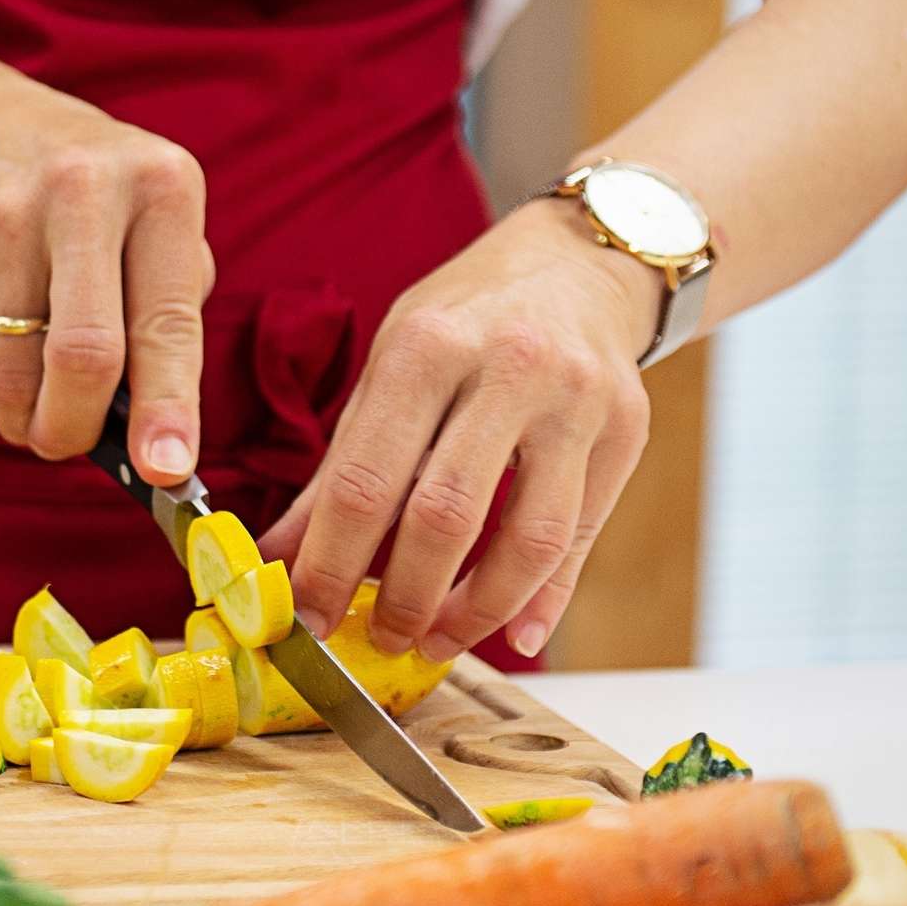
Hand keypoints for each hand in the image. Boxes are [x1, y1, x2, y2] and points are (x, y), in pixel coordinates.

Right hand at [0, 81, 213, 482]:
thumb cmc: (101, 207)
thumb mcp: (158, 225)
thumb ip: (165, 319)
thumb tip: (151, 440)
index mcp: (163, 188)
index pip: (167, 322)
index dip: (168, 406)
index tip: (168, 469)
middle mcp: (84, 191)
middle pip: (81, 354)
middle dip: (75, 429)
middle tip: (70, 447)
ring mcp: (5, 211)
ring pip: (11, 368)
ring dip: (23, 413)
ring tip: (35, 402)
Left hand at [263, 200, 657, 661]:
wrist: (577, 264)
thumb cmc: (466, 320)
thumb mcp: (392, 366)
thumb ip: (340, 467)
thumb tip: (278, 558)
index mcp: (428, 348)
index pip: (367, 480)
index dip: (331, 563)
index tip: (308, 615)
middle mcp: (509, 368)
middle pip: (447, 515)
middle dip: (406, 598)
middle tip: (380, 639)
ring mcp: (577, 400)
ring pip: (529, 539)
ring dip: (476, 612)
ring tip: (438, 641)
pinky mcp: (628, 431)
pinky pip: (582, 536)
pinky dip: (546, 599)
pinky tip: (515, 633)